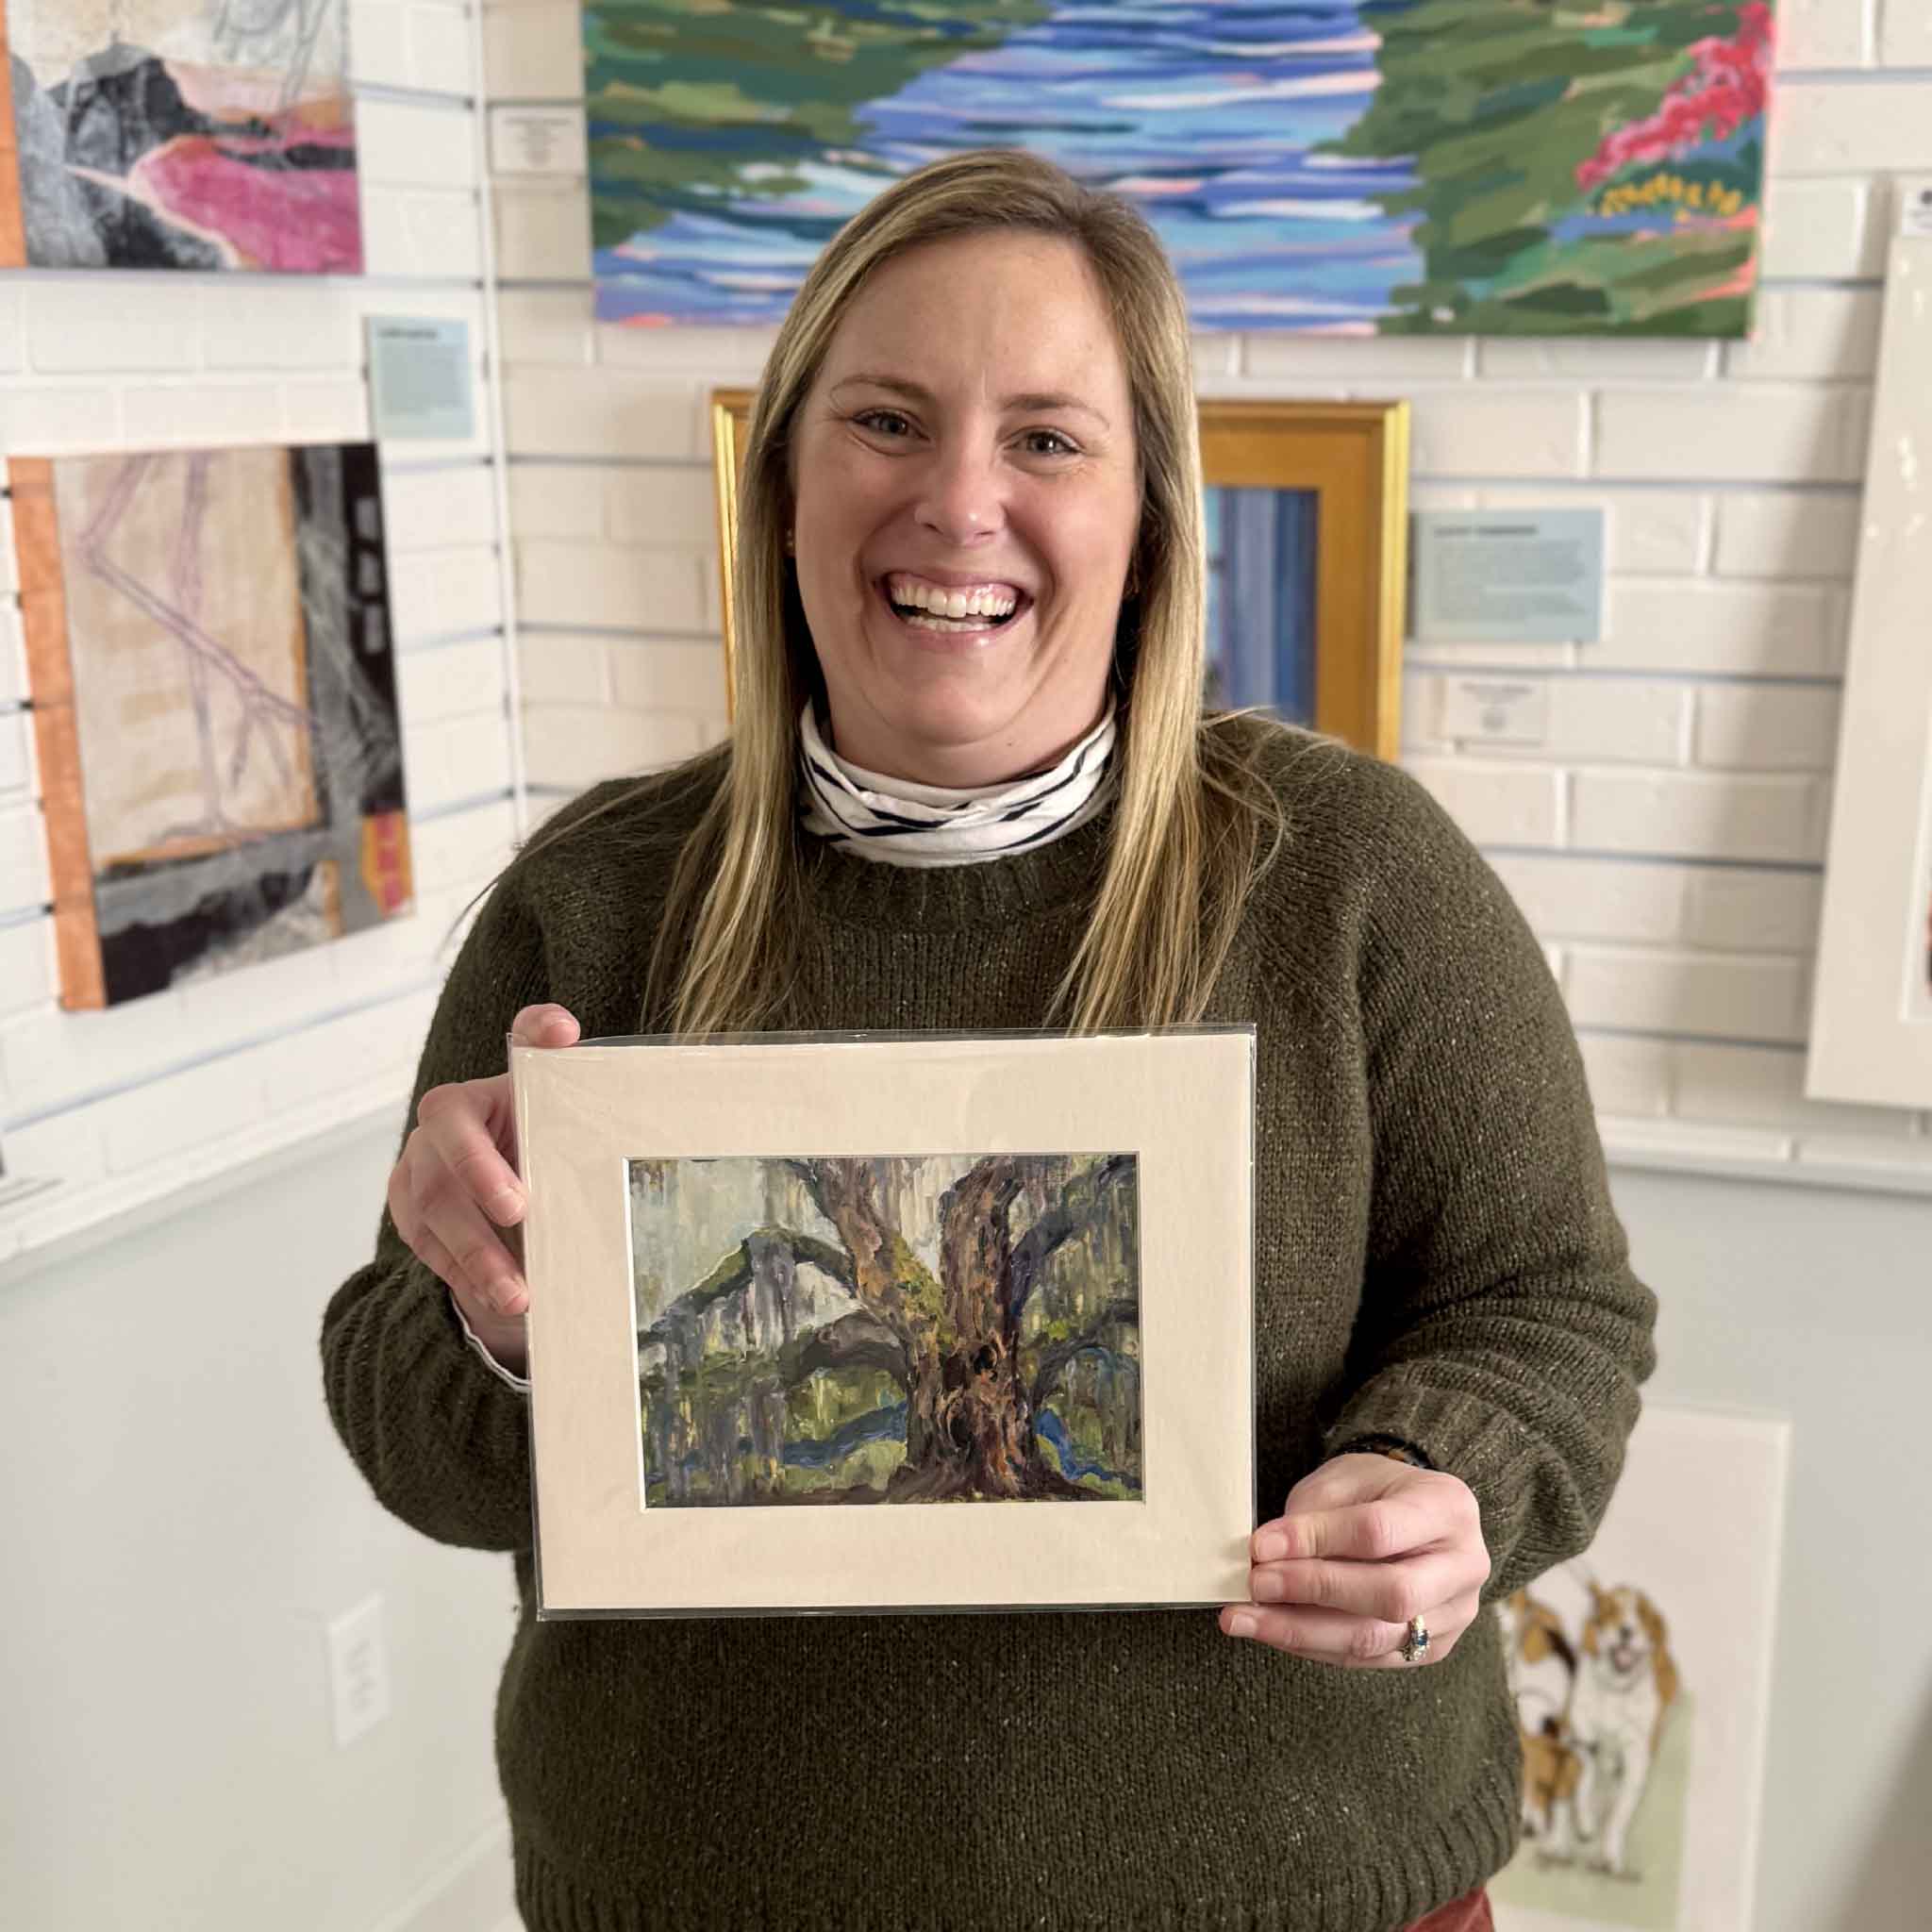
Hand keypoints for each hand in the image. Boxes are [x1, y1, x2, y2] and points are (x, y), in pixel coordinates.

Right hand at [386, 1003, 580, 1370]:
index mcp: (507, 1080)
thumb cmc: (543, 1160)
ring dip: (475, 1252)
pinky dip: (463, 1274)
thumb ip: (585, 1114)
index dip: (538, 1029)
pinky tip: (495, 1298)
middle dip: (482, 1175)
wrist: (500, 1204)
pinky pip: (425, 1242)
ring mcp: (420, 1159)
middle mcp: (451, 1111)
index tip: (564, 1034)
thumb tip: (613, 1091)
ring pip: (434, 1202)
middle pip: (453, 1133)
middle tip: (520, 1212)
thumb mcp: (568, 1140)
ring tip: (516, 1294)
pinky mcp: (407, 1207)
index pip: (523, 1038)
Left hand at [1218, 1453, 1490, 1668]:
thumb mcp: (1346, 1479)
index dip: (1315, 1541)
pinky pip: (1367, 1658)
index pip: (1378, 1532)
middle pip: (1391, 1595)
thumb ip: (1313, 1514)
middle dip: (1312, 1591)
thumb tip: (1267, 1556)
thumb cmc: (1376, 1489)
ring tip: (1244, 1619)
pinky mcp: (1432, 1648)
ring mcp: (1455, 1614)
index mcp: (1447, 1508)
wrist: (1414, 1510)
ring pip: (1376, 1638)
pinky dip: (1313, 1646)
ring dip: (1301, 1632)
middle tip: (1254, 1584)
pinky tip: (1272, 1632)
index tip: (1261, 1546)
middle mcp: (1464, 1566)